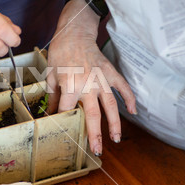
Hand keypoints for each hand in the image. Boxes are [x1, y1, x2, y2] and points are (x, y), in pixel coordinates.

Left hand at [47, 0, 135, 155]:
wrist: (74, 33)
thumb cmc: (60, 54)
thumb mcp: (51, 75)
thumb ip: (53, 96)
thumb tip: (51, 113)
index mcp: (70, 86)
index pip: (67, 111)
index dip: (65, 122)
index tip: (66, 133)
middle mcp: (87, 85)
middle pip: (92, 114)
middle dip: (94, 134)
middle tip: (96, 150)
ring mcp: (101, 79)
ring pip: (110, 105)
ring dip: (114, 123)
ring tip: (116, 138)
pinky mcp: (110, 72)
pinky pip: (122, 87)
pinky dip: (129, 98)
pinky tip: (133, 111)